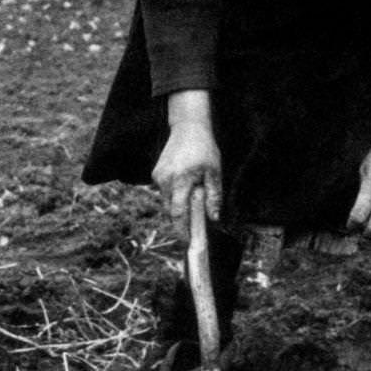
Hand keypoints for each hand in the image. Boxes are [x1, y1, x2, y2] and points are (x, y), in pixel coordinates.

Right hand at [153, 91, 221, 230]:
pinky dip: (174, 195)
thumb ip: (213, 196)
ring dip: (178, 207)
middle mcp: (165, 180)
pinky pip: (165, 192)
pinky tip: (185, 187)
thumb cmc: (204, 149)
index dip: (182, 230)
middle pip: (171, 210)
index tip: (187, 242)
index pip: (178, 213)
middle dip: (181, 221)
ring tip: (192, 201)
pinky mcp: (155, 174)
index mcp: (181, 181)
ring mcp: (158, 177)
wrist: (187, 128)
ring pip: (167, 202)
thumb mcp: (214, 172)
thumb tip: (213, 218)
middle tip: (193, 229)